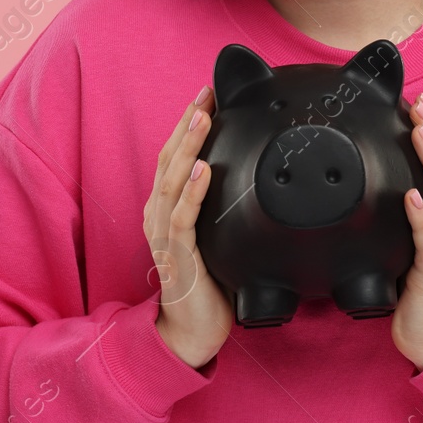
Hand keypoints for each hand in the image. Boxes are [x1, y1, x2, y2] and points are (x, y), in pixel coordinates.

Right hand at [148, 85, 232, 369]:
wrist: (194, 329)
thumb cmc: (211, 283)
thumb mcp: (220, 235)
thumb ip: (228, 208)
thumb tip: (263, 179)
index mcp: (167, 208)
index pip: (175, 157)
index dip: (189, 125)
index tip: (208, 96)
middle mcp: (159, 216)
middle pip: (169, 160)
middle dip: (188, 124)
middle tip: (206, 93)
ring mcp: (164, 235)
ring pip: (172, 182)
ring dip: (188, 147)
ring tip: (203, 118)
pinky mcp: (177, 257)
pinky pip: (182, 219)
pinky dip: (192, 192)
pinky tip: (204, 170)